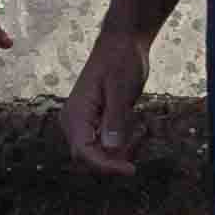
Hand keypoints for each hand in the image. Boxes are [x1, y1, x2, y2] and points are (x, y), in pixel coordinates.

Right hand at [61, 28, 155, 175]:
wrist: (121, 44)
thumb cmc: (120, 60)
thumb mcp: (121, 88)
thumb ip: (115, 118)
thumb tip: (111, 149)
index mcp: (76, 113)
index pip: (84, 153)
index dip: (105, 167)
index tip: (130, 170)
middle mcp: (73, 121)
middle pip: (88, 158)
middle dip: (113, 161)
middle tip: (138, 151)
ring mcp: (82, 123)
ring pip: (97, 154)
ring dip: (119, 154)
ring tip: (141, 134)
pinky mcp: (92, 122)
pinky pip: (103, 144)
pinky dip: (120, 145)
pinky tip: (137, 132)